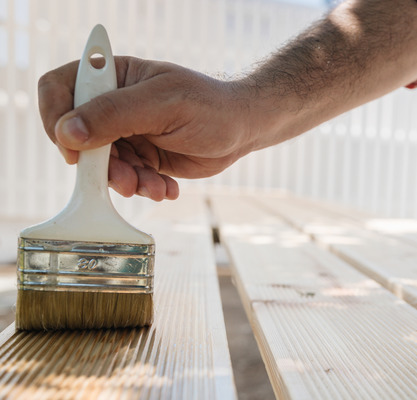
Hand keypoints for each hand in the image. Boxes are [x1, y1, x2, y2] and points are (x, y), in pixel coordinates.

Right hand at [38, 57, 258, 200]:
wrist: (242, 130)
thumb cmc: (210, 106)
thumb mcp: (163, 104)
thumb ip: (115, 114)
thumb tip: (67, 132)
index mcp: (112, 76)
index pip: (59, 89)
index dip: (56, 119)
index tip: (73, 149)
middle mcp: (112, 105)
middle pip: (77, 137)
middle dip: (100, 164)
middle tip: (126, 180)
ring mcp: (125, 133)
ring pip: (102, 164)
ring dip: (125, 181)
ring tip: (154, 186)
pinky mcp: (141, 157)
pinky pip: (126, 178)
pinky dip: (144, 188)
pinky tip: (167, 188)